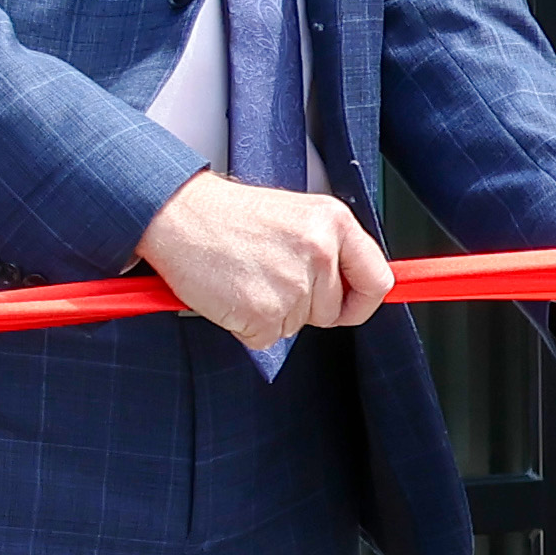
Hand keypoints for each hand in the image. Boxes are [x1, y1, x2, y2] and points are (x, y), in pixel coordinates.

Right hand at [138, 171, 393, 353]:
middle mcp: (320, 252)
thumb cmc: (228, 216)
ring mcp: (293, 284)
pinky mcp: (264, 312)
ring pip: (296, 326)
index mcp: (334, 222)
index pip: (377, 280)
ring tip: (246, 275)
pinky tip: (232, 292)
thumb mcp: (296, 217)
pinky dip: (245, 325)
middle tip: (266, 274)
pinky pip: (266, 339)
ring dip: (270, 313)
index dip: (362, 302)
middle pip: (331, 311)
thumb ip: (328, 249)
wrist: (177, 215)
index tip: (350, 306)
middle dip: (302, 305)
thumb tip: (350, 287)